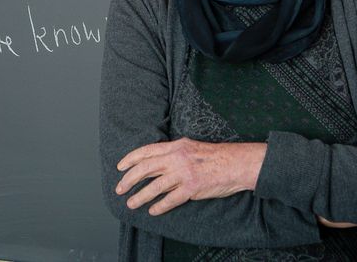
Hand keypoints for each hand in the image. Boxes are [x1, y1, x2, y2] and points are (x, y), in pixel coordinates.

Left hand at [114, 138, 265, 215]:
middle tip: (120, 189)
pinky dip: (160, 206)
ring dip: (140, 196)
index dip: (130, 159)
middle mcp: (177, 158)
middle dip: (129, 179)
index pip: (146, 151)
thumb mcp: (191, 147)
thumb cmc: (215, 156)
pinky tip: (153, 210)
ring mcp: (184, 173)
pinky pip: (171, 199)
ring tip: (131, 203)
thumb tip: (156, 160)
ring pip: (155, 186)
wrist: (236, 163)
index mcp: (176, 146)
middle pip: (145, 168)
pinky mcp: (192, 188)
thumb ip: (174, 152)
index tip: (120, 167)